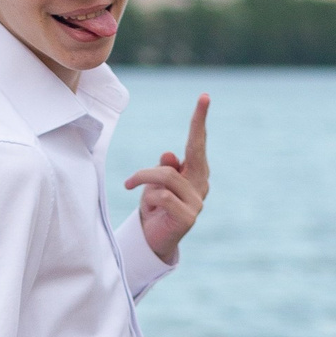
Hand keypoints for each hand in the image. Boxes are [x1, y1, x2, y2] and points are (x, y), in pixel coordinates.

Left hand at [124, 93, 209, 263]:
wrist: (153, 239)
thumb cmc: (155, 206)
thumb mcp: (155, 183)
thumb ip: (164, 168)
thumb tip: (170, 156)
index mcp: (195, 173)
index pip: (197, 144)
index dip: (200, 122)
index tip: (204, 97)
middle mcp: (201, 184)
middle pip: (195, 149)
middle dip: (198, 123)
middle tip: (205, 97)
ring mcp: (197, 201)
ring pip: (166, 174)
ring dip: (143, 177)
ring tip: (130, 184)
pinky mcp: (188, 216)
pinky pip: (161, 196)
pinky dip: (147, 198)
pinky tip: (147, 208)